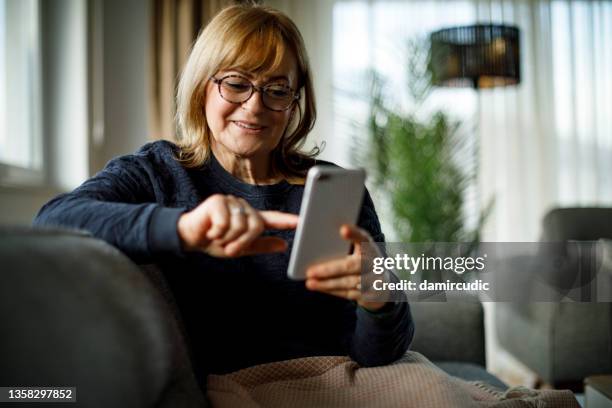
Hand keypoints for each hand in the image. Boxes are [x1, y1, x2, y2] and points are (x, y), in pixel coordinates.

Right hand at [177, 194, 297, 257]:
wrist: (189, 238)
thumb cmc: (214, 242)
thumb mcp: (239, 248)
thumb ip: (261, 245)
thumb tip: (284, 245)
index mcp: (250, 218)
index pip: (273, 218)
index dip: (287, 221)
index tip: (302, 222)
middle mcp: (243, 208)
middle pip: (256, 226)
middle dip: (242, 242)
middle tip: (228, 247)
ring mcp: (231, 202)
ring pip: (241, 225)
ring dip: (227, 238)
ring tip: (216, 236)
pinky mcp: (218, 201)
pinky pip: (226, 223)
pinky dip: (217, 232)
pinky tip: (210, 230)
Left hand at [305, 224, 387, 311]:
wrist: (382, 285)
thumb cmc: (362, 262)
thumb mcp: (359, 251)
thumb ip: (343, 244)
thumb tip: (314, 240)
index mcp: (370, 247)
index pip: (363, 238)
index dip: (354, 233)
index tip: (343, 229)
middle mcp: (375, 263)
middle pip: (351, 265)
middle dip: (328, 269)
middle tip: (310, 271)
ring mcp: (375, 280)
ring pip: (348, 282)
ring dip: (326, 283)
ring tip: (310, 282)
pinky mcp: (371, 295)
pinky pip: (348, 293)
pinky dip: (332, 291)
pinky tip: (319, 287)